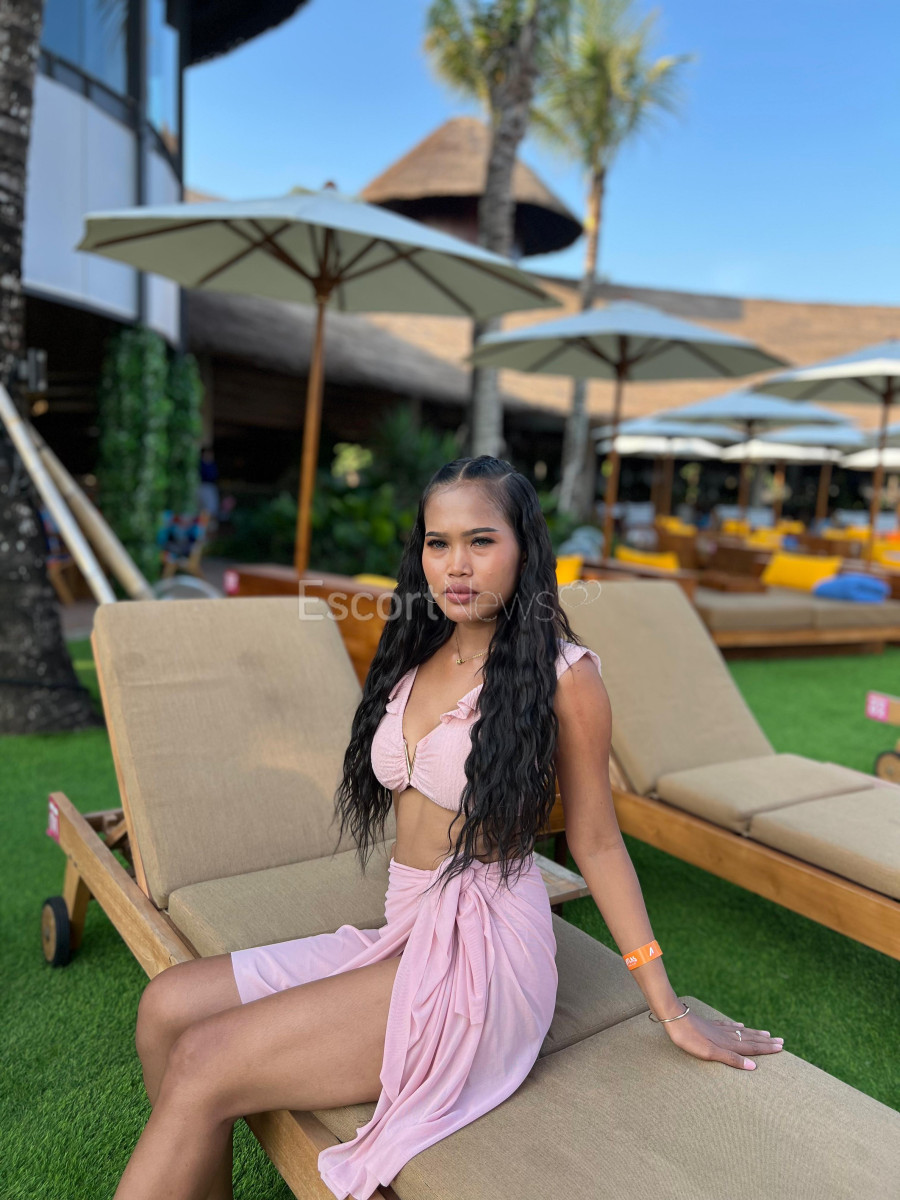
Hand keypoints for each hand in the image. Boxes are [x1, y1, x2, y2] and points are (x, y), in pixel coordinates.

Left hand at [660, 1008, 784, 1070]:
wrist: (674, 1018)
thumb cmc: (690, 1039)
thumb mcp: (710, 1053)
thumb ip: (732, 1059)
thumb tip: (754, 1066)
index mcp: (728, 1044)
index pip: (752, 1048)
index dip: (767, 1048)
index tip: (781, 1047)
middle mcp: (727, 1035)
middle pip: (750, 1039)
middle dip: (765, 1041)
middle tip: (781, 1040)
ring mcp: (719, 1029)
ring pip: (742, 1032)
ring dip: (755, 1034)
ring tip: (766, 1033)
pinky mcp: (710, 1024)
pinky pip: (728, 1026)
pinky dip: (737, 1027)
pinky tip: (739, 1025)